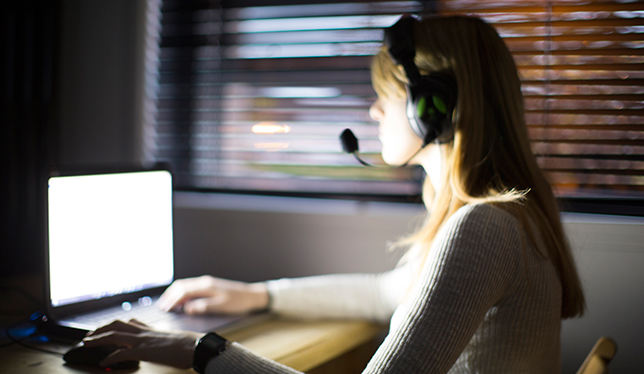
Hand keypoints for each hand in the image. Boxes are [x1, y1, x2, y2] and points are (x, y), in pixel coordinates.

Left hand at [83, 319, 202, 368]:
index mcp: (151, 329)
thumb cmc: (188, 344)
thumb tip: (162, 346)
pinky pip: (121, 353)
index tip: (106, 328)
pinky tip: (103, 362)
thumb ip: (162, 340)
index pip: (129, 322)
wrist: (195, 346)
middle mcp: (144, 332)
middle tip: (90, 335)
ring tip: (87, 343)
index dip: (114, 325)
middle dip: (101, 329)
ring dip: (98, 339)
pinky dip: (110, 358)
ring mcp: (143, 340)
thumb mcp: (172, 339)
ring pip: (114, 335)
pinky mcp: (143, 351)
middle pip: (116, 325)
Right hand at [157, 275, 268, 314]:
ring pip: (185, 285)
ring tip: (168, 304)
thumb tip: (187, 308)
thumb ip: (204, 307)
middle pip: (181, 286)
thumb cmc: (239, 302)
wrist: (252, 295)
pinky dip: (182, 293)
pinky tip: (182, 301)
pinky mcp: (210, 286)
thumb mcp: (222, 306)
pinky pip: (191, 287)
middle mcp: (205, 282)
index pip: (183, 291)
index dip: (172, 300)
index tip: (164, 309)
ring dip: (175, 293)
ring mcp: (207, 283)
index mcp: (206, 286)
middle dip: (170, 295)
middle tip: (162, 306)